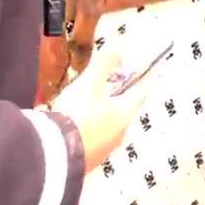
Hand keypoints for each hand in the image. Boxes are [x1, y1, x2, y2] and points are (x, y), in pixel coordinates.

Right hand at [47, 42, 154, 173]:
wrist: (54, 157)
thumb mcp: (88, 84)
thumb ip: (104, 63)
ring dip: (105, 114)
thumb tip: (120, 44)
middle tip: (114, 84)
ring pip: (111, 125)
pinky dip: (92, 128)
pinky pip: (96, 138)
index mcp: (124, 113)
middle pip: (126, 110)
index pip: (142, 92)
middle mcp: (120, 133)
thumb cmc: (76, 115)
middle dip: (121, 96)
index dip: (145, 79)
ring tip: (92, 103)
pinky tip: (78, 125)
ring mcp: (106, 149)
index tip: (149, 70)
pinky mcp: (90, 160)